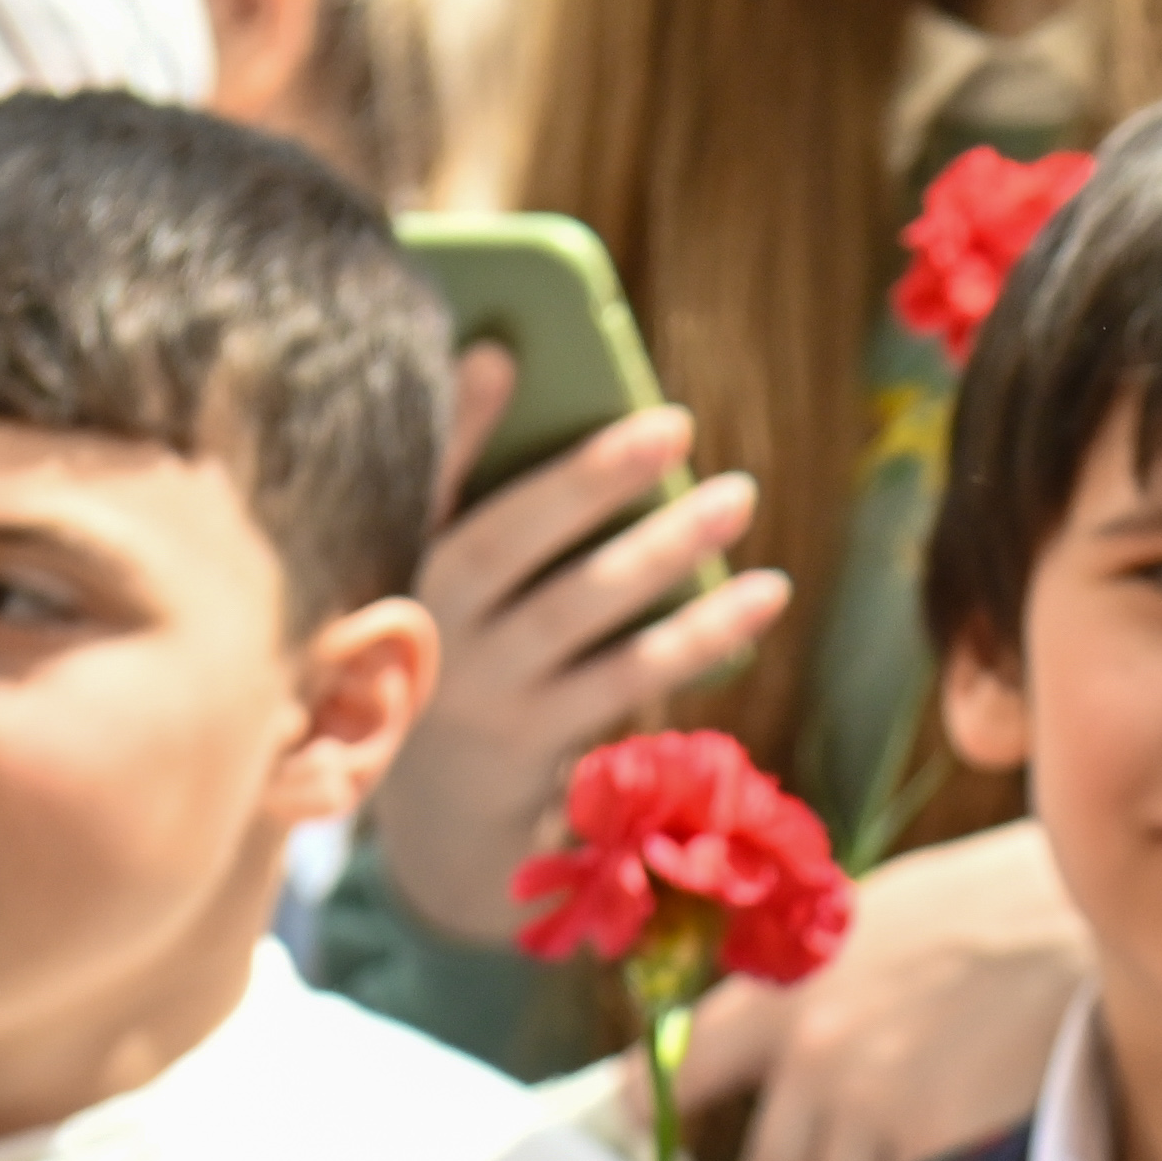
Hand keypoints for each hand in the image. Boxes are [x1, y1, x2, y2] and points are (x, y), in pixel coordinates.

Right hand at [362, 359, 792, 944]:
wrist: (447, 807)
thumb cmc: (474, 651)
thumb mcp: (462, 582)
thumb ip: (494, 496)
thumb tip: (539, 380)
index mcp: (399, 565)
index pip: (420, 486)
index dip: (454, 424)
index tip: (498, 353)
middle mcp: (424, 626)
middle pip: (502, 543)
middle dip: (587, 480)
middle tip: (675, 423)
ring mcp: (480, 691)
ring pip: (576, 611)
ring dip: (662, 550)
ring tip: (740, 493)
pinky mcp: (538, 743)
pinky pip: (628, 677)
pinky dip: (700, 634)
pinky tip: (762, 594)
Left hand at [685, 821, 1094, 1160]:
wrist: (1088, 913)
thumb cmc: (994, 898)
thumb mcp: (878, 914)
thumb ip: (815, 978)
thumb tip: (771, 1033)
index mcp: (784, 993)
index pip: (677, 1078)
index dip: (658, 1120)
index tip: (655, 1149)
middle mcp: (814, 1060)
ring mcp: (876, 1112)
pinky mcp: (939, 1148)